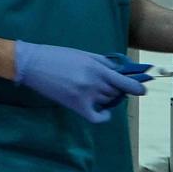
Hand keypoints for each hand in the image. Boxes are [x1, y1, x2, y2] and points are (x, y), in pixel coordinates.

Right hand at [13, 41, 146, 123]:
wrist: (32, 64)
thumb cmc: (56, 56)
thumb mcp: (83, 54)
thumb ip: (103, 62)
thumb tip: (121, 70)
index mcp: (97, 67)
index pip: (126, 82)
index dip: (137, 87)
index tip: (141, 90)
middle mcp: (94, 82)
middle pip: (117, 92)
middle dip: (116, 89)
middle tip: (109, 85)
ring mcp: (85, 95)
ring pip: (107, 101)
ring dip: (107, 97)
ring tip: (97, 91)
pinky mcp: (75, 105)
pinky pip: (97, 117)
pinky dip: (103, 116)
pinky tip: (102, 110)